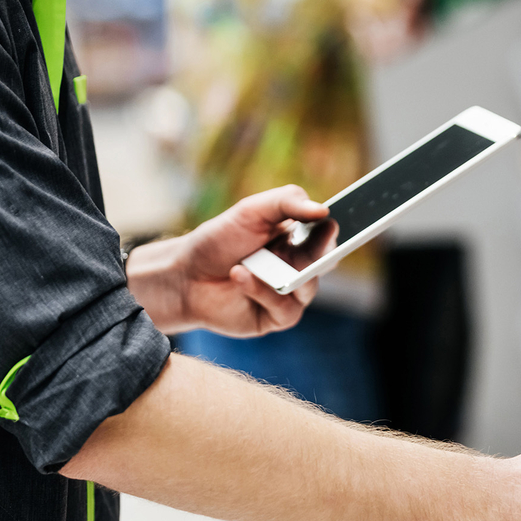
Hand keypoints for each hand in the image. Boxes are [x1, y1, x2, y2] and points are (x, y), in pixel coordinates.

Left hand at [126, 185, 330, 336]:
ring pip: (308, 287)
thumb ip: (287, 202)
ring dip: (279, 275)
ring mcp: (291, 294)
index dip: (334, 230)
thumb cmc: (218, 240)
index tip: (331, 222)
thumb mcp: (251, 210)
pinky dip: (263, 291)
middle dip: (316, 254)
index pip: (328, 234)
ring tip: (245, 264)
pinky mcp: (277, 318)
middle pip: (326, 262)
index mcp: (299, 239)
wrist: (186, 275)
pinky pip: (286, 308)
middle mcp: (300, 267)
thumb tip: (324, 210)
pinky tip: (240, 276)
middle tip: (302, 246)